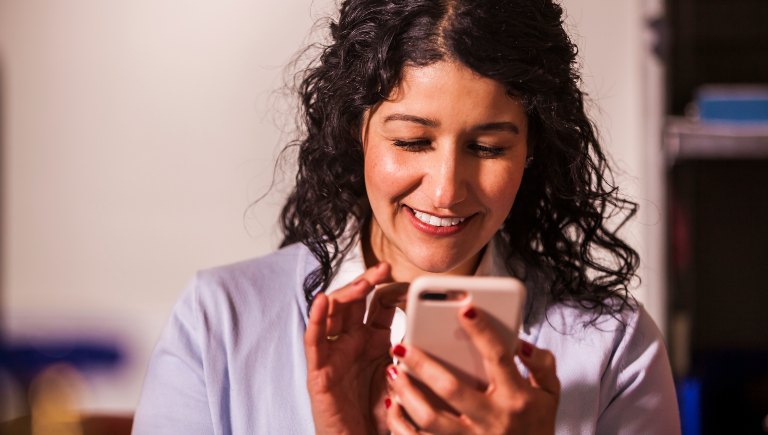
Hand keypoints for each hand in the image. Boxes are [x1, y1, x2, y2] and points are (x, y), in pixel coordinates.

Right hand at [304, 262, 407, 434]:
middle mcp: (351, 342)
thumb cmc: (380, 417)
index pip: (378, 304)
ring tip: (362, 283)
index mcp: (373, 341)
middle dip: (368, 282)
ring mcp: (334, 353)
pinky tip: (322, 302)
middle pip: (354, 301)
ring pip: (332, 312)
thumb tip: (434, 332)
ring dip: (346, 294)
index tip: (407, 279)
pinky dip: (316, 319)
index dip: (390, 288)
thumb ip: (412, 356)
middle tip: (384, 269)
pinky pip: (314, 340)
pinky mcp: (319, 370)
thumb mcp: (404, 379)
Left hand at [385, 306, 559, 434]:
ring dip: (407, 393)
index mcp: (517, 398)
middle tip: (402, 345)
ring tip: (393, 372)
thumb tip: (521, 343)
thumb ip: (541, 364)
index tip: (465, 309)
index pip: (499, 358)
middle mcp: (493, 419)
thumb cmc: (536, 427)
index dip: (482, 332)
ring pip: (431, 418)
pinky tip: (392, 405)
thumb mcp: (551, 395)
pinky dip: (401, 425)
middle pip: (452, 389)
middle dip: (423, 365)